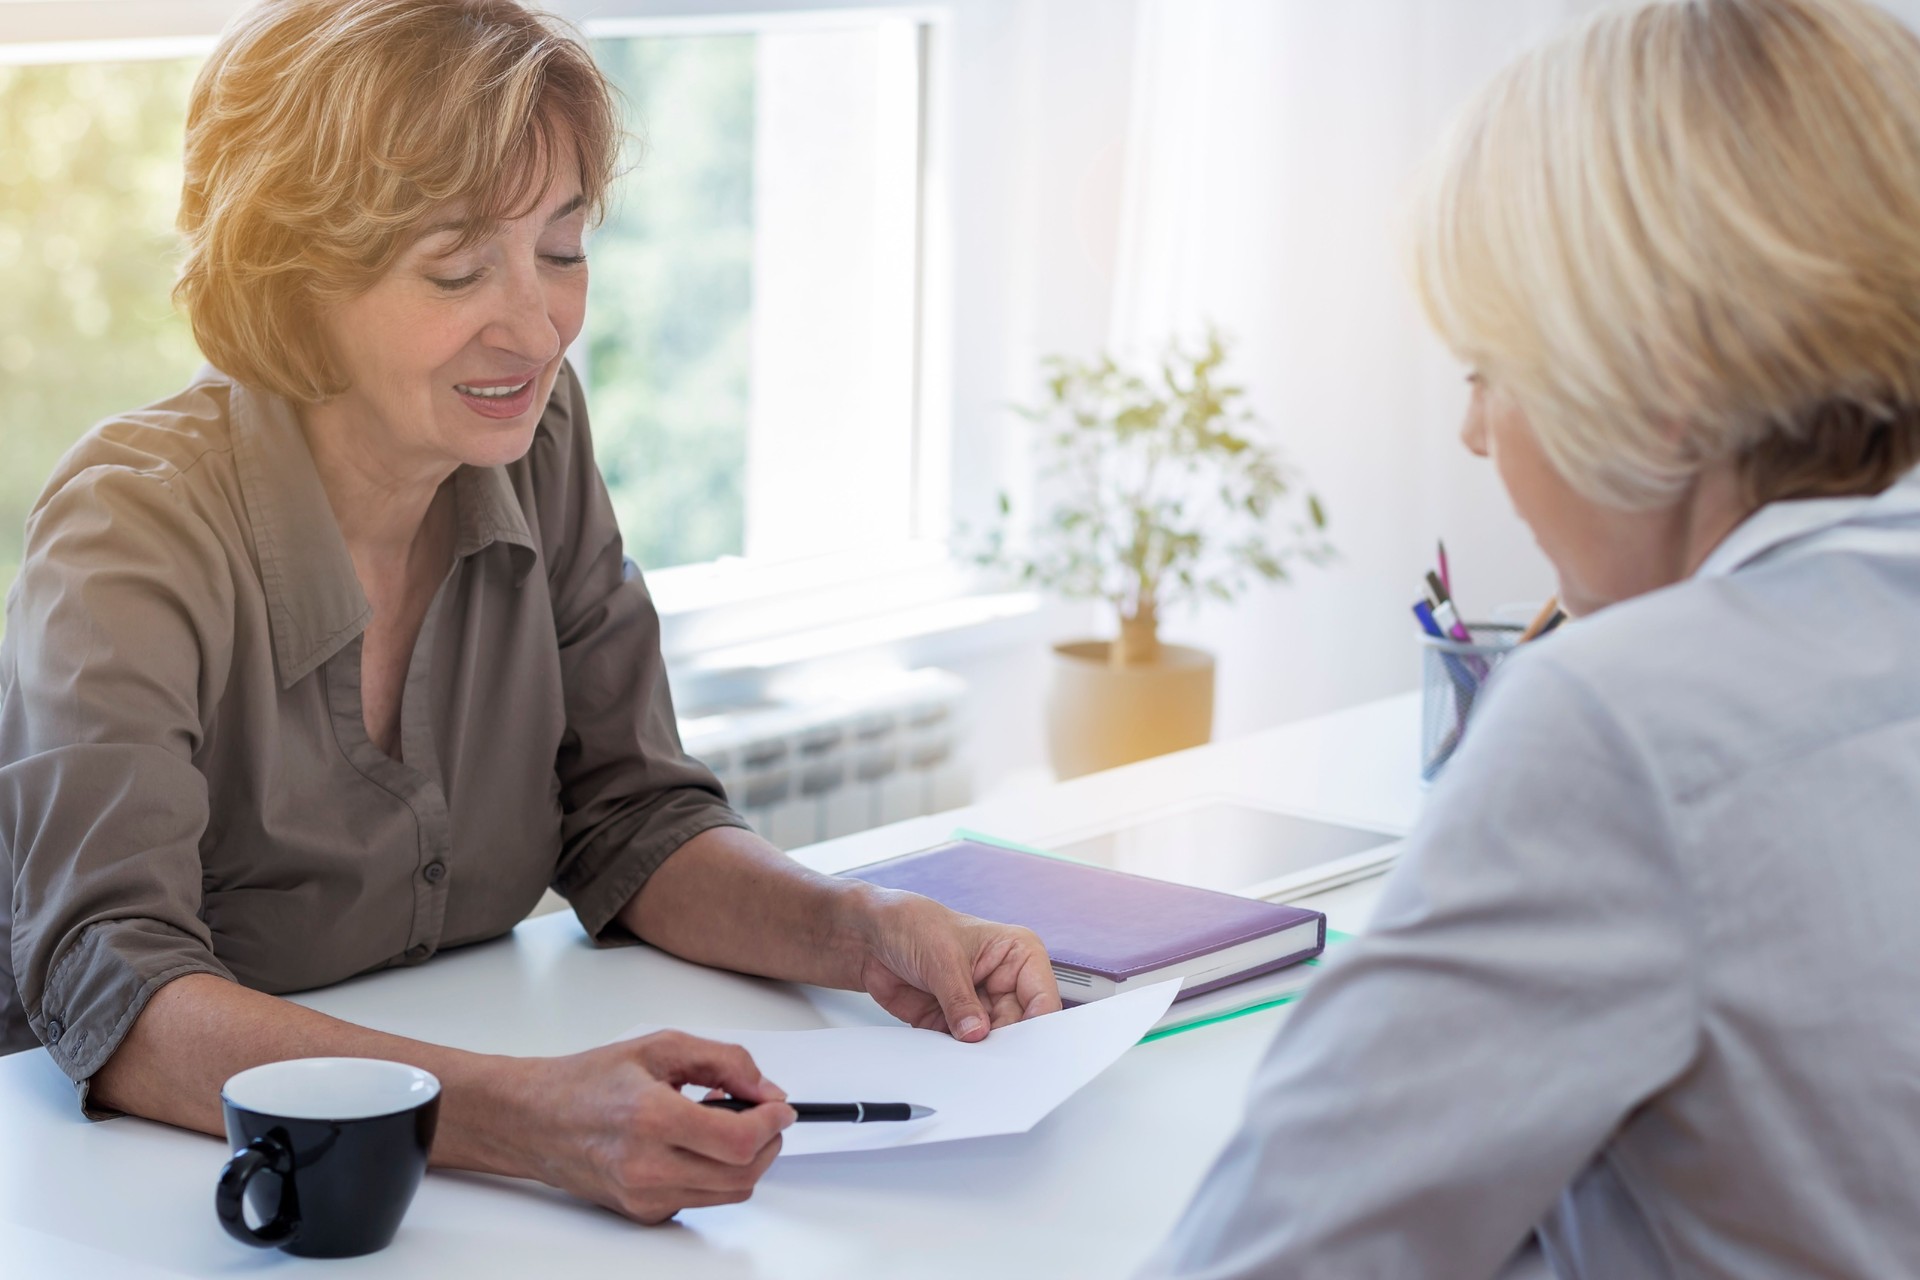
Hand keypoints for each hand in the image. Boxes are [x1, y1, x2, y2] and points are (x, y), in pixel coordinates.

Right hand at [513, 1031, 794, 1223]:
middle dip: (768, 1144)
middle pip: (743, 1175)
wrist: (535, 1119)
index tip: (781, 1107)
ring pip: (729, 1194)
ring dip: (746, 1161)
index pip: (739, 1141)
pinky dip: (716, 1175)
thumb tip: (766, 1090)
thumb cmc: (589, 1081)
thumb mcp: (660, 1047)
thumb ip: (723, 1061)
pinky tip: (698, 1145)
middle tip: (765, 1116)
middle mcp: (647, 1166)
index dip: (773, 1124)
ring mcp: (644, 1197)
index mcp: (651, 1118)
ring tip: (727, 1124)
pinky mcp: (643, 1213)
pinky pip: (702, 1200)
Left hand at [854, 890, 1063, 1040]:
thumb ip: (961, 1001)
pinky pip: (964, 1049)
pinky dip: (956, 1056)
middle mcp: (1005, 981)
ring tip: (966, 1057)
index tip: (1023, 1047)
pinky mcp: (955, 1023)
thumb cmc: (912, 923)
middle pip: (1021, 1027)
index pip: (1041, 997)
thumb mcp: (942, 958)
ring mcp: (980, 1005)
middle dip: (1005, 1045)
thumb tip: (977, 1034)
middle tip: (992, 1059)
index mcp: (1018, 954)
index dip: (1037, 1025)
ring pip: (993, 1042)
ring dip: (979, 1053)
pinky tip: (950, 1057)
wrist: (870, 936)